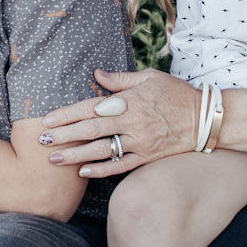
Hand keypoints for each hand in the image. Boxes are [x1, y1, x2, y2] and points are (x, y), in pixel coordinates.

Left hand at [37, 69, 199, 177]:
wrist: (205, 119)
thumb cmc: (176, 94)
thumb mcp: (149, 78)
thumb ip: (120, 79)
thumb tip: (96, 73)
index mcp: (130, 101)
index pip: (91, 108)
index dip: (68, 114)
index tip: (48, 120)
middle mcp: (132, 122)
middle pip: (91, 130)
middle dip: (64, 136)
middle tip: (42, 141)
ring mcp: (140, 142)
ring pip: (102, 151)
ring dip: (76, 156)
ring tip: (54, 160)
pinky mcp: (147, 158)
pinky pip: (120, 166)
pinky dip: (101, 170)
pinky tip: (83, 172)